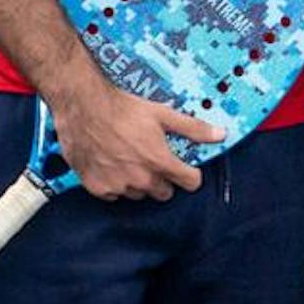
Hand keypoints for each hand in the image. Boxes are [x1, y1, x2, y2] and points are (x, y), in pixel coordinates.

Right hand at [46, 74, 213, 200]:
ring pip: (138, 194)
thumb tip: (219, 134)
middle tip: (154, 161)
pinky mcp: (97, 187)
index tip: (186, 170)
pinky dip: (115, 185)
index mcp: (160, 162)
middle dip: (164, 179)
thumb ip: (193, 128)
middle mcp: (140, 178)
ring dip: (139, 183)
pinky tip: (113, 166)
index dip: (190, 174)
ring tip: (131, 161)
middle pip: (164, 192)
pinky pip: (114, 195)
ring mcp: (118, 185)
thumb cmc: (121, 109)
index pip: (190, 182)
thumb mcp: (163, 114)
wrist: (84, 107)